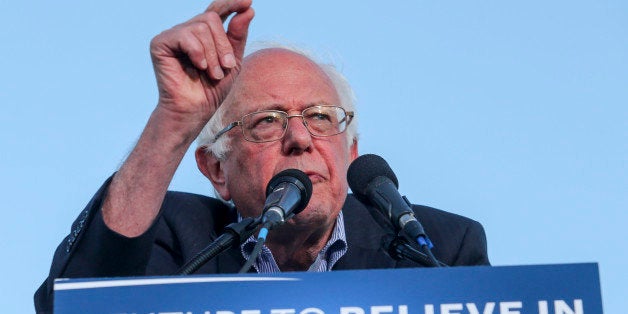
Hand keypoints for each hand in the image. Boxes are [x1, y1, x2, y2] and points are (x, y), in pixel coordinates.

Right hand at [149, 0, 253, 127]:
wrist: (195, 110)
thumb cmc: (213, 89)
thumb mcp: (233, 61)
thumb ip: (238, 35)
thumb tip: (248, 9)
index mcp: (204, 34)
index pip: (217, 10)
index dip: (231, 3)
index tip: (248, 1)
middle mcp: (187, 30)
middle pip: (211, 19)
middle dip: (223, 45)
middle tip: (226, 68)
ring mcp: (173, 36)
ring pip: (201, 27)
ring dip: (213, 54)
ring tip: (212, 74)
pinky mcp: (160, 43)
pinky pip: (185, 35)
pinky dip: (198, 53)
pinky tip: (199, 67)